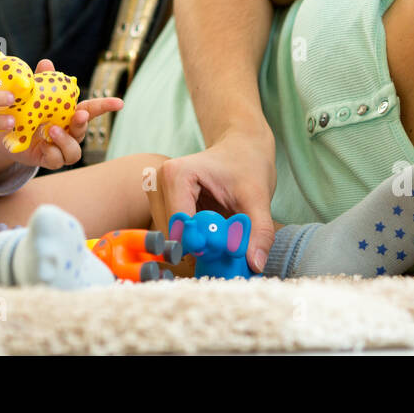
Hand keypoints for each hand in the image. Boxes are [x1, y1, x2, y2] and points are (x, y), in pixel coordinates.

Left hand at [0, 58, 123, 170]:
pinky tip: (42, 146)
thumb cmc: (25, 112)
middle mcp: (69, 132)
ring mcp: (60, 147)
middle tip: (77, 115)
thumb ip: (41, 82)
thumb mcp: (32, 96)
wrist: (7, 135)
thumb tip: (47, 63)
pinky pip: (57, 160)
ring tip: (51, 131)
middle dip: (82, 123)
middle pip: (83, 129)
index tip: (120, 103)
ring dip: (65, 141)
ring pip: (74, 151)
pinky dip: (51, 153)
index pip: (91, 110)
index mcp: (69, 114)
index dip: (106, 106)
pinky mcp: (49, 160)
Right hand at [160, 127, 277, 273]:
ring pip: (171, 237)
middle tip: (227, 246)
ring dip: (196, 245)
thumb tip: (255, 264)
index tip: (228, 252)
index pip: (180, 227)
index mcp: (175, 175)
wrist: (241, 148)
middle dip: (199, 247)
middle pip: (172, 235)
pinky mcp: (159, 203)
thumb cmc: (248, 165)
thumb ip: (258, 231)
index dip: (203, 246)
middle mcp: (157, 183)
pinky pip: (173, 233)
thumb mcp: (258, 198)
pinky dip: (192, 240)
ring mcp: (155, 193)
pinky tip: (211, 230)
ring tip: (221, 233)